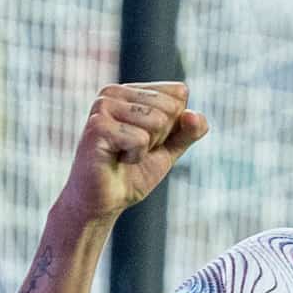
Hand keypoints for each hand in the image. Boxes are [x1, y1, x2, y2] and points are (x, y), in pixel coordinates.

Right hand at [59, 82, 208, 222]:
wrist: (104, 201)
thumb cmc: (133, 172)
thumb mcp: (170, 149)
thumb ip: (189, 131)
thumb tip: (194, 115)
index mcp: (132, 90)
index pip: (179, 94)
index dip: (174, 126)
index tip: (150, 140)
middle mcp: (114, 91)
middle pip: (170, 107)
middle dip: (161, 137)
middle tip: (135, 150)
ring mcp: (102, 106)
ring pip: (157, 121)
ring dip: (147, 147)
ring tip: (124, 154)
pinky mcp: (97, 125)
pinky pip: (141, 139)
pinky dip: (135, 156)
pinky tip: (116, 159)